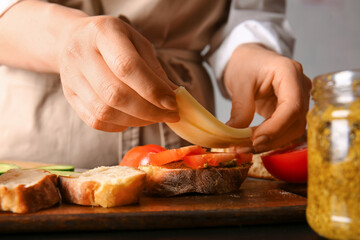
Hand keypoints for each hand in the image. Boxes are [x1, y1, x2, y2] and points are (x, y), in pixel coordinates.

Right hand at [57, 16, 178, 131]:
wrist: (70, 39)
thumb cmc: (113, 40)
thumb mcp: (137, 42)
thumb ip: (154, 69)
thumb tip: (174, 96)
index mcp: (102, 33)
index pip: (127, 66)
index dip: (153, 89)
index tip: (173, 103)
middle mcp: (81, 55)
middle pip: (115, 94)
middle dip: (149, 111)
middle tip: (170, 115)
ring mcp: (71, 78)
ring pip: (105, 112)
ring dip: (137, 121)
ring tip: (155, 117)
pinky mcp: (69, 97)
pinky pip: (96, 121)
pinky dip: (120, 125)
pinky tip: (134, 119)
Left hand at [223, 43, 311, 152]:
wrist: (249, 59)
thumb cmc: (246, 63)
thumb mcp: (239, 82)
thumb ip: (240, 108)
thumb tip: (234, 135)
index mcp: (289, 72)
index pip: (292, 106)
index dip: (276, 127)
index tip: (255, 140)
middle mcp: (300, 86)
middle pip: (295, 122)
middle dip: (271, 139)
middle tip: (244, 148)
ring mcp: (298, 99)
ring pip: (292, 130)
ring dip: (270, 143)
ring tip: (244, 147)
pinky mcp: (290, 110)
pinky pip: (285, 129)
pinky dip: (270, 139)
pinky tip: (251, 143)